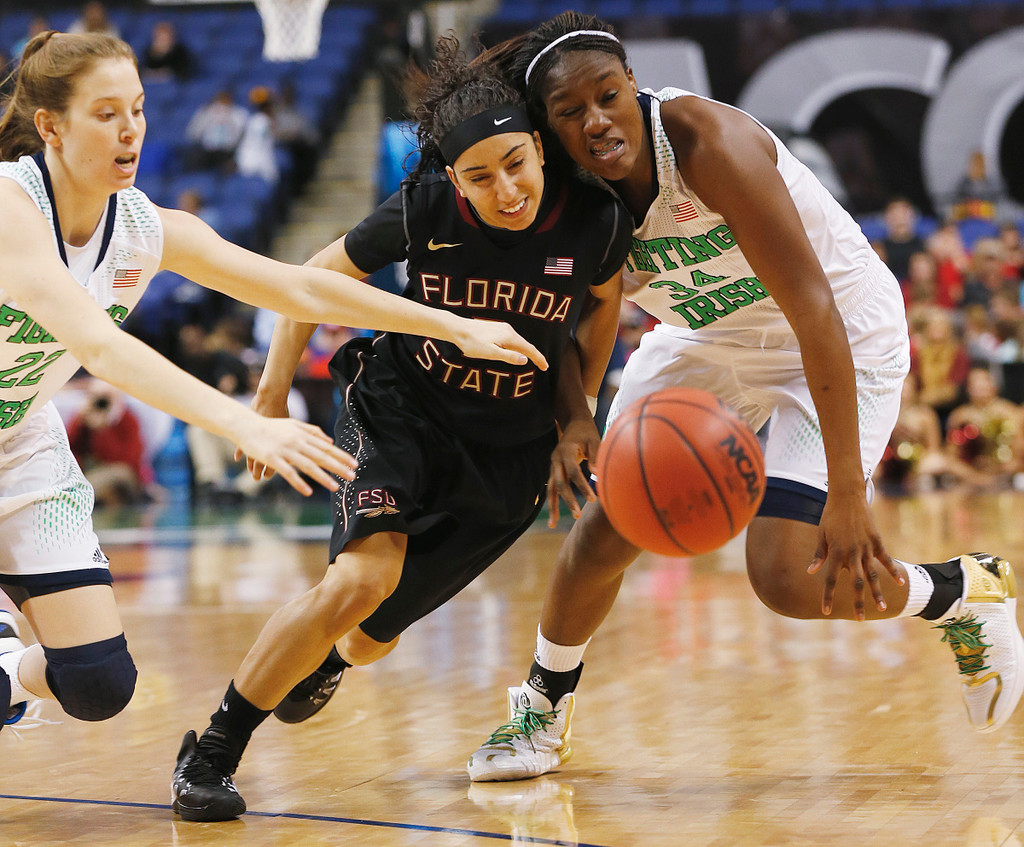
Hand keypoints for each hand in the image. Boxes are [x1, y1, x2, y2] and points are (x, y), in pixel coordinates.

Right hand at [232, 411, 355, 495]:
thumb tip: (330, 442)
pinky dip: (299, 482)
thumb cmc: (270, 426)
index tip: (354, 464)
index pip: (327, 448)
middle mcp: (297, 442)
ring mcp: (285, 450)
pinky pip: (288, 473)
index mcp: (303, 435)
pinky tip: (308, 492)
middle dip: (339, 467)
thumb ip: (312, 431)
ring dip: (323, 477)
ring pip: (308, 466)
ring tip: (336, 487)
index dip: (341, 456)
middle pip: (322, 457)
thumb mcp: (293, 424)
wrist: (246, 425)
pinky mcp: (272, 458)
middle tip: (353, 476)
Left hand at [450, 318, 547, 370]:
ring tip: (531, 360)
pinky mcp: (496, 328)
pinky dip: (517, 346)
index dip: (538, 358)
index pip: (529, 349)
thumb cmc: (472, 343)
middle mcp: (508, 330)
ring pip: (518, 341)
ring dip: (526, 351)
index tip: (545, 367)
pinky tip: (515, 351)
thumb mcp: (490, 353)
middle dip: (535, 355)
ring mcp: (503, 327)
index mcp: (509, 337)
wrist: (458, 329)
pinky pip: (511, 338)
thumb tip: (525, 360)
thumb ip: (508, 356)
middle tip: (542, 366)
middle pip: (526, 345)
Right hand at [546, 417, 599, 527]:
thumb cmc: (587, 432)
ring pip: (551, 489)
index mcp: (566, 451)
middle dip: (568, 500)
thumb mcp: (595, 439)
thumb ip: (596, 455)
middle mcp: (556, 460)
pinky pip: (551, 489)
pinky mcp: (553, 471)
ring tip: (553, 524)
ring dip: (553, 506)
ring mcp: (552, 466)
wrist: (574, 423)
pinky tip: (553, 518)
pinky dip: (551, 502)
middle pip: (560, 483)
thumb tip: (597, 474)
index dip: (582, 486)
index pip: (574, 471)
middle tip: (578, 515)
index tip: (593, 498)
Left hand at [806, 489, 903, 619]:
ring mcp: (866, 548)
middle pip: (855, 583)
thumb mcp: (821, 535)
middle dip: (857, 602)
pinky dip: (893, 571)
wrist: (847, 497)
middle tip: (858, 619)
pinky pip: (886, 559)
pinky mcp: (876, 541)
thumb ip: (819, 555)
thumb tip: (811, 572)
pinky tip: (900, 583)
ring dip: (877, 593)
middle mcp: (852, 553)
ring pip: (873, 575)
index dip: (827, 596)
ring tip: (882, 609)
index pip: (830, 580)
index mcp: (835, 553)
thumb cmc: (830, 516)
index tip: (825, 610)